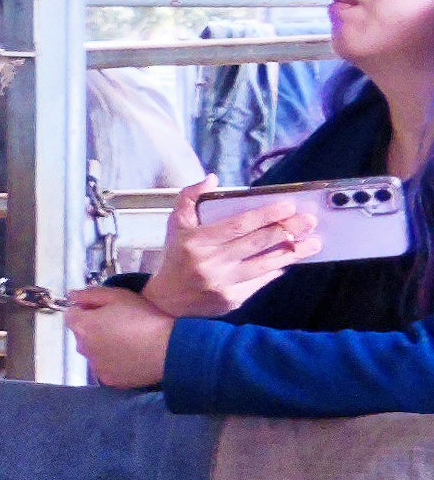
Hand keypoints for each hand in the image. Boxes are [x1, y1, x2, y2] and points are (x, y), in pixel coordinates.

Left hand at [65, 288, 178, 392]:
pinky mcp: (108, 379)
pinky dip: (113, 362)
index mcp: (82, 326)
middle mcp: (82, 348)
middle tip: (120, 324)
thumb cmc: (144, 317)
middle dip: (94, 328)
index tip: (106, 310)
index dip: (87, 309)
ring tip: (128, 341)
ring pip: (93, 352)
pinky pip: (106, 367)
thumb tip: (72, 297)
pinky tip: (131, 356)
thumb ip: (89, 295)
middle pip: (82, 334)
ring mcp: (95, 366)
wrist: (169, 348)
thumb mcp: (118, 296)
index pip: (72, 315)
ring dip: (102, 346)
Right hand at [142, 181, 306, 318]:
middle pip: (256, 243)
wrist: (165, 301)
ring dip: (293, 253)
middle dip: (287, 230)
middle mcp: (210, 263)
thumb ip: (190, 197)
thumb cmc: (175, 256)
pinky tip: (289, 260)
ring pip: (265, 265)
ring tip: (314, 243)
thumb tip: (212, 178)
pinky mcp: (232, 300)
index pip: (238, 225)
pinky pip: (261, 281)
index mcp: (196, 241)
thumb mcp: (175, 223)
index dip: (266, 215)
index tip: (289, 206)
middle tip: (309, 220)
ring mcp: (222, 284)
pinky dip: (276, 269)